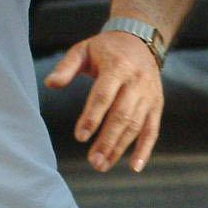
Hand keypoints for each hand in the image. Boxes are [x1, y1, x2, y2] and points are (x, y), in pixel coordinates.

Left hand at [44, 30, 163, 172]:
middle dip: (107, 140)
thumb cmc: (105, 49)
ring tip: (103, 165)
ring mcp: (149, 95)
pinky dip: (145, 149)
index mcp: (117, 67)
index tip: (80, 136)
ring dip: (120, 148)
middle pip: (121, 115)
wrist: (139, 40)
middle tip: (93, 161)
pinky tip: (134, 166)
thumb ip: (66, 67)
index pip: (103, 96)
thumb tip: (50, 84)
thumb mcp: (83, 49)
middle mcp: (136, 82)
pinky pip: (153, 130)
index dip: (92, 117)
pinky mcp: (157, 105)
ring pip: (136, 125)